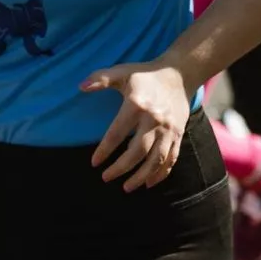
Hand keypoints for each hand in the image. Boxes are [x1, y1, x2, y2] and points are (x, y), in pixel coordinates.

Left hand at [80, 61, 190, 190]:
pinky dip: (161, 173)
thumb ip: (100, 78)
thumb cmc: (146, 75)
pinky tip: (149, 183)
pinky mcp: (179, 134)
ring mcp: (169, 129)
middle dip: (121, 168)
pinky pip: (171, 158)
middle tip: (106, 178)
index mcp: (137, 105)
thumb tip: (80, 87)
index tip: (94, 163)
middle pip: (137, 151)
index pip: (117, 133)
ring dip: (141, 176)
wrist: (180, 73)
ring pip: (156, 159)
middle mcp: (154, 119)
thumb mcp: (123, 72)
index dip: (104, 150)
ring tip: (127, 188)